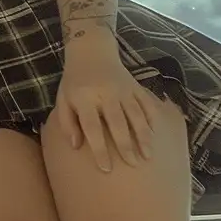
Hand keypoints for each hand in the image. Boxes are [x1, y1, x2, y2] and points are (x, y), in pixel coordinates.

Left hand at [53, 42, 159, 171]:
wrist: (91, 52)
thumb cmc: (74, 82)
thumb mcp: (63, 99)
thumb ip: (67, 122)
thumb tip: (75, 146)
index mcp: (84, 97)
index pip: (92, 127)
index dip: (99, 149)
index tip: (106, 169)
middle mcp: (104, 94)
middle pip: (117, 123)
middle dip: (125, 145)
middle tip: (132, 165)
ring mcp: (122, 89)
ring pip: (136, 115)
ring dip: (143, 136)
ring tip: (148, 156)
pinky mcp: (135, 86)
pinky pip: (147, 104)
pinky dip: (153, 120)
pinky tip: (156, 135)